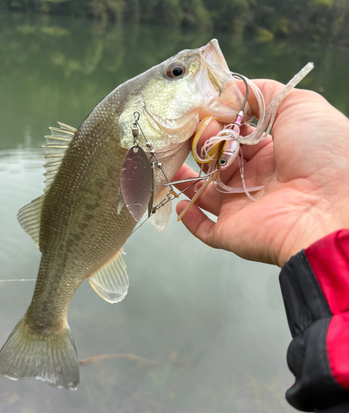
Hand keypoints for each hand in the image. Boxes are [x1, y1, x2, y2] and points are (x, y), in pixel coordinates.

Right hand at [174, 80, 348, 266]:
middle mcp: (255, 180)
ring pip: (205, 191)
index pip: (236, 136)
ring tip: (175, 157)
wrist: (327, 207)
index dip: (220, 121)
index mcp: (272, 154)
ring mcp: (241, 207)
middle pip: (217, 160)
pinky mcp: (230, 232)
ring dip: (186, 175)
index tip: (208, 110)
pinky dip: (189, 215)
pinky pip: (204, 229)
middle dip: (203, 142)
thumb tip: (231, 89)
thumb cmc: (322, 154)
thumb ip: (263, 94)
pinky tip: (179, 200)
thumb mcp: (299, 106)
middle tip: (199, 130)